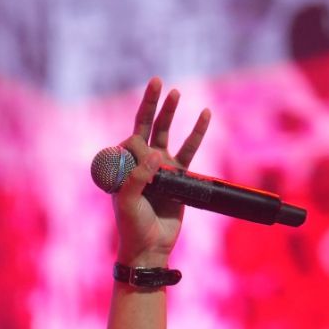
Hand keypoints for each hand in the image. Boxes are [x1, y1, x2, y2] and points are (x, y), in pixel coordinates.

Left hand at [108, 77, 212, 264]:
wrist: (151, 247)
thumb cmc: (132, 226)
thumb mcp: (127, 202)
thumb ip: (138, 177)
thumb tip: (155, 153)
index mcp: (123, 166)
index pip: (130, 141)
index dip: (136, 145)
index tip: (145, 167)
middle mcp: (141, 162)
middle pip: (146, 126)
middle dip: (151, 104)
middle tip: (156, 81)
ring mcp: (160, 167)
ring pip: (166, 133)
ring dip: (170, 112)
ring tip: (175, 92)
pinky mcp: (178, 176)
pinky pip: (190, 149)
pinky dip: (197, 132)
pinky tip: (205, 114)